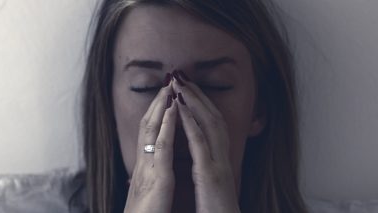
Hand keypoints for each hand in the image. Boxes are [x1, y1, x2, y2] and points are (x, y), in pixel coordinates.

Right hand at [124, 74, 177, 212]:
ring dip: (159, 106)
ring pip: (151, 129)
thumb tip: (147, 174)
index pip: (147, 135)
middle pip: (146, 126)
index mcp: (144, 169)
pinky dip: (166, 124)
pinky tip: (173, 108)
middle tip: (167, 83)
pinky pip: (161, 146)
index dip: (154, 115)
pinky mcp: (158, 176)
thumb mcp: (149, 194)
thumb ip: (150, 181)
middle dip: (156, 103)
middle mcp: (143, 164)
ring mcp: (149, 168)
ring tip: (169, 87)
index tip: (163, 98)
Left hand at [171, 70, 240, 212]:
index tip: (187, 84)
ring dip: (193, 101)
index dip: (201, 102)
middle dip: (196, 93)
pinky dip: (189, 122)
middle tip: (180, 74)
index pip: (212, 122)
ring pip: (209, 124)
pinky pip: (200, 143)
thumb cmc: (215, 210)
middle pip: (213, 116)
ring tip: (178, 83)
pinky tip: (179, 108)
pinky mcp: (211, 175)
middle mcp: (222, 157)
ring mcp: (218, 164)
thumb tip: (197, 155)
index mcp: (220, 159)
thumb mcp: (210, 184)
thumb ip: (205, 167)